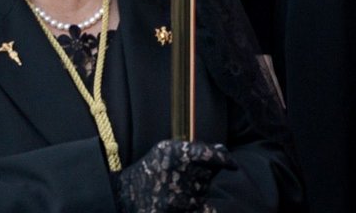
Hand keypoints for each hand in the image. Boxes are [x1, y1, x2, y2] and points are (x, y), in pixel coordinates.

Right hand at [116, 140, 234, 212]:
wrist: (124, 196)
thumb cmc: (149, 170)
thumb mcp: (166, 150)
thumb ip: (194, 148)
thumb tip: (222, 149)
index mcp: (177, 153)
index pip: (211, 155)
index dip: (224, 159)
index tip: (232, 165)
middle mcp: (180, 173)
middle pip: (208, 175)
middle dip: (203, 176)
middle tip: (184, 178)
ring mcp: (180, 196)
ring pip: (203, 192)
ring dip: (196, 191)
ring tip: (176, 190)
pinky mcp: (179, 211)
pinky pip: (202, 209)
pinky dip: (199, 207)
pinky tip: (187, 203)